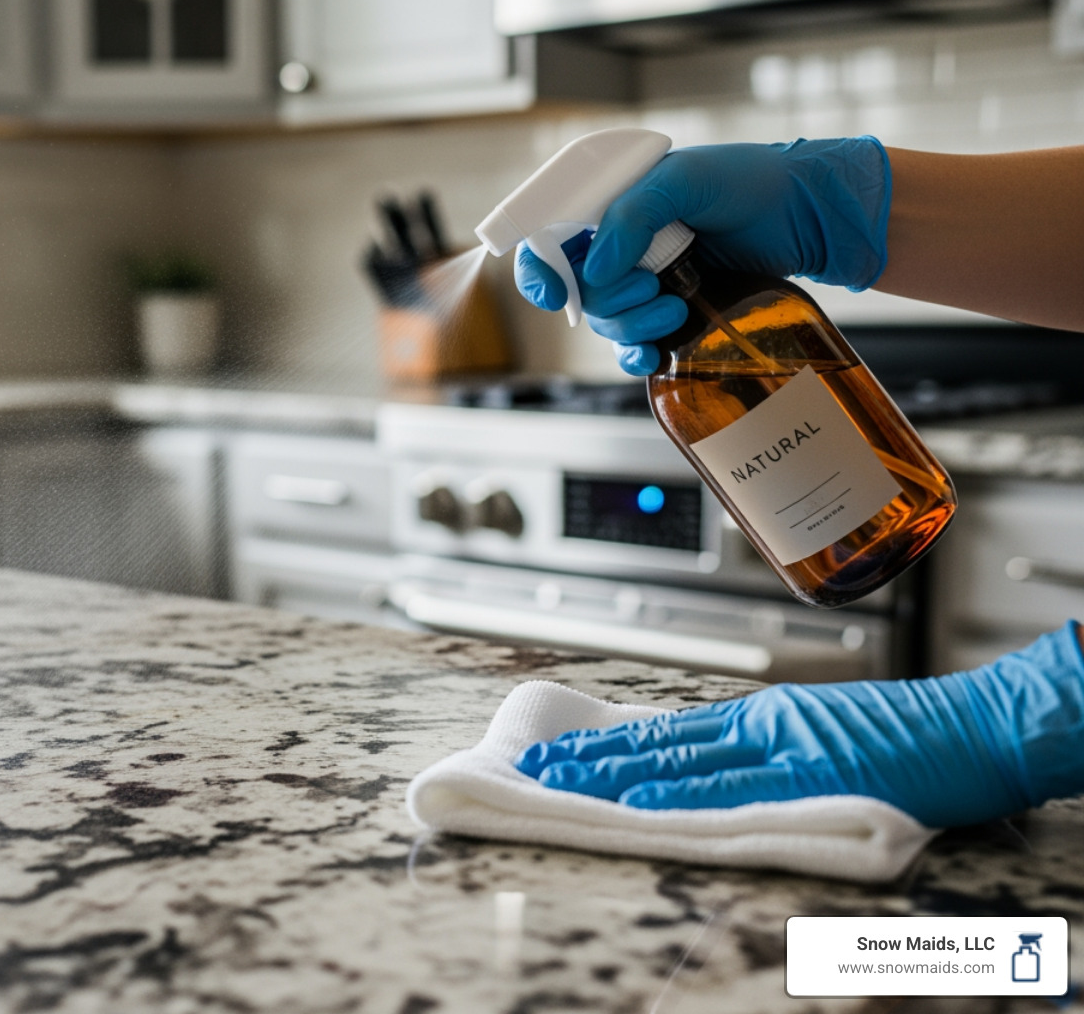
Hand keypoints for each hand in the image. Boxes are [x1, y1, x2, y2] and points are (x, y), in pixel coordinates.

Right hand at [513, 137, 891, 375]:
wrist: (807, 215)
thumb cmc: (750, 182)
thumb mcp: (687, 179)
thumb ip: (634, 214)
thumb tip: (595, 268)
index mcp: (610, 207)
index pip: (549, 242)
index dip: (540, 273)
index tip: (554, 293)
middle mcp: (620, 247)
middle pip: (578, 294)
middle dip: (609, 299)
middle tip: (651, 283)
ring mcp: (644, 283)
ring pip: (606, 324)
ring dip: (632, 325)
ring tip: (676, 306)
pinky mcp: (670, 315)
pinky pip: (633, 349)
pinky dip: (637, 355)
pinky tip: (655, 352)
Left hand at [515, 624, 1083, 828]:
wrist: (978, 724)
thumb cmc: (913, 734)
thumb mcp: (827, 732)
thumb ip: (773, 750)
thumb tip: (718, 768)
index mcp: (766, 716)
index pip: (672, 731)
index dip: (613, 744)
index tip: (566, 753)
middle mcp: (763, 724)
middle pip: (662, 741)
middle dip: (595, 757)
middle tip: (536, 767)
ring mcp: (784, 746)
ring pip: (682, 760)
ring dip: (617, 773)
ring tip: (562, 781)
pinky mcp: (813, 772)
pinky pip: (735, 787)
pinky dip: (685, 791)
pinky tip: (643, 798)